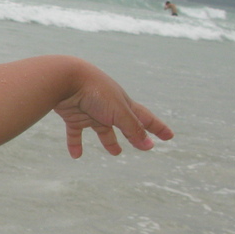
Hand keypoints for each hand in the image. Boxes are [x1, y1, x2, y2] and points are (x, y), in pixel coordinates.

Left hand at [53, 68, 173, 157]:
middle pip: (125, 124)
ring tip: (116, 152)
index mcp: (123, 103)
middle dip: (136, 133)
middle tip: (146, 145)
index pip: (144, 117)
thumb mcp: (118, 112)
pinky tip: (76, 156)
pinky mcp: (72, 115)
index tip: (169, 136)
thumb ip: (133, 129)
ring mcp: (90, 111)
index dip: (157, 127)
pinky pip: (74, 133)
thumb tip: (149, 145)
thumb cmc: (95, 92)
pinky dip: (75, 144)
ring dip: (109, 140)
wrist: (65, 78)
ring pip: (101, 129)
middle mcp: (108, 107)